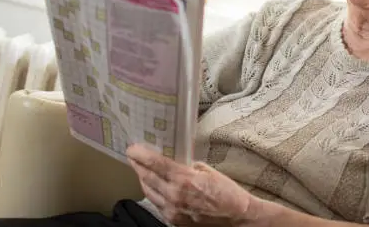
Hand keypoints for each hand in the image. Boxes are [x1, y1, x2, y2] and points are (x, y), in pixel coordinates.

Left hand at [127, 144, 256, 226]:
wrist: (236, 218)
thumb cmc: (227, 193)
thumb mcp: (209, 171)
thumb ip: (189, 166)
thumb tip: (177, 161)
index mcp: (184, 180)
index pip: (156, 164)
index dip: (141, 155)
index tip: (132, 148)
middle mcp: (174, 196)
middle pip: (147, 178)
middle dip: (137, 165)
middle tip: (132, 156)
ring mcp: (172, 211)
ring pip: (149, 192)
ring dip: (143, 179)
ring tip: (141, 169)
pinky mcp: (173, 221)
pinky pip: (157, 204)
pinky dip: (153, 193)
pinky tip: (154, 186)